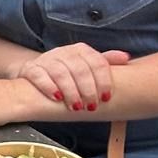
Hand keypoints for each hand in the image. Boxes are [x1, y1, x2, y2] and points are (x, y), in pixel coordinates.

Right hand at [11, 44, 129, 113]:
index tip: (107, 98)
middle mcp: (64, 51)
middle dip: (88, 90)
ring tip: (76, 106)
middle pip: (80, 69)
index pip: (97, 62)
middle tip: (91, 107)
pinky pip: (40, 76)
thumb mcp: (87, 65)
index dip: (103, 81)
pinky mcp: (31, 68)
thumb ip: (105, 62)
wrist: (37, 71)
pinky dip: (49, 87)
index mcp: (81, 49)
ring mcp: (46, 59)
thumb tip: (126, 57)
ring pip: (60, 73)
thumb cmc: (68, 71)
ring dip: (70, 92)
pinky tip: (57, 98)